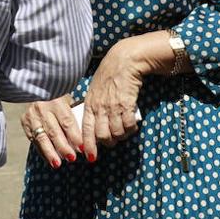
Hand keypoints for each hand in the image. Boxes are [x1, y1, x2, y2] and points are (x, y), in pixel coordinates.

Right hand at [20, 95, 79, 168]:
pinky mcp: (25, 123)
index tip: (82, 148)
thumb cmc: (56, 96)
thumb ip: (73, 115)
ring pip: (42, 138)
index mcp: (56, 101)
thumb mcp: (66, 99)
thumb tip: (84, 136)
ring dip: (50, 152)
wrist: (33, 88)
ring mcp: (32, 116)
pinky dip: (42, 151)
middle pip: (54, 132)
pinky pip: (34, 140)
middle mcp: (42, 109)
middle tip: (72, 158)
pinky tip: (49, 159)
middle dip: (63, 147)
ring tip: (57, 164)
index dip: (75, 136)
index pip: (67, 121)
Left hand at [80, 37, 146, 160]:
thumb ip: (94, 106)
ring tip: (124, 133)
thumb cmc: (109, 74)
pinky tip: (132, 127)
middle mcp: (100, 107)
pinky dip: (131, 130)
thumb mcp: (95, 89)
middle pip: (102, 136)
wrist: (124, 61)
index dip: (89, 146)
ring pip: (116, 133)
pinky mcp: (127, 104)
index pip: (86, 130)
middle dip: (108, 143)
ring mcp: (113, 107)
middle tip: (113, 141)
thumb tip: (94, 123)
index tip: (91, 157)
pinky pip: (129, 126)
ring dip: (121, 137)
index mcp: (90, 104)